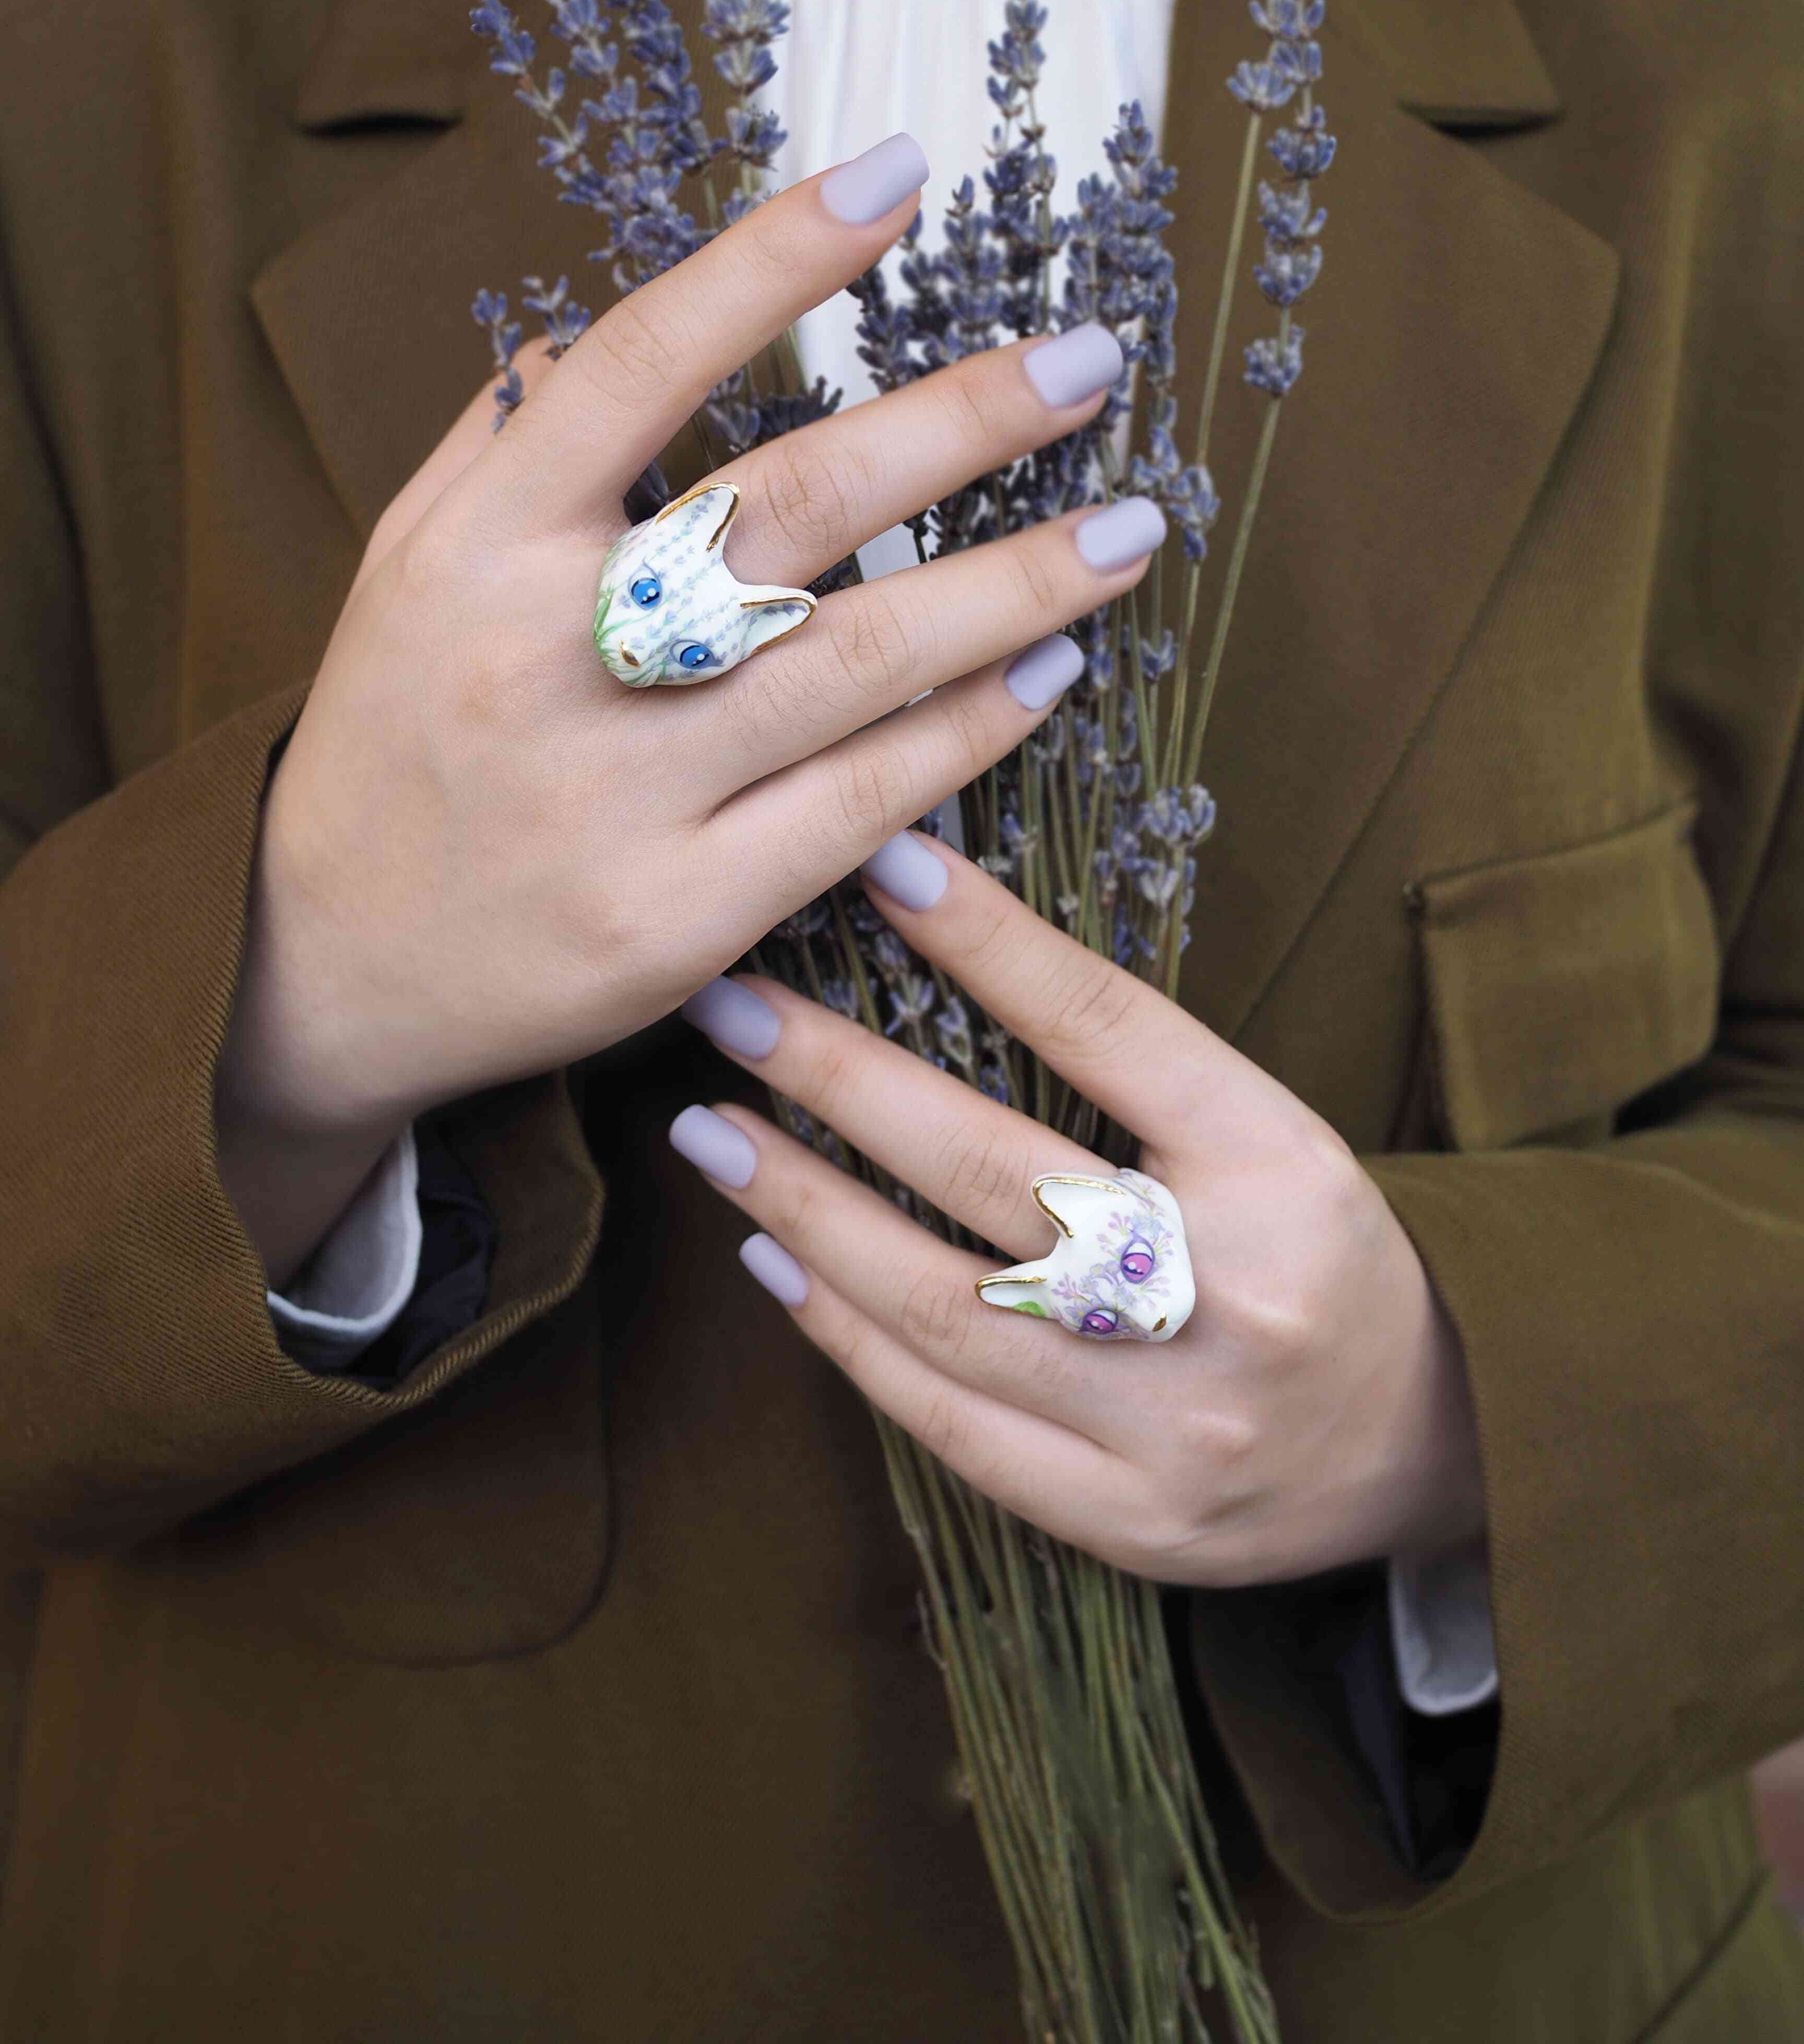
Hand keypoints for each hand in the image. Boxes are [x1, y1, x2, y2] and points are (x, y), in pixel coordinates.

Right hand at [217, 139, 1159, 1283]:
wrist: (328, 971)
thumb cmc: (388, 743)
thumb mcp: (405, 571)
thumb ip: (500, 446)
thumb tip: (594, 335)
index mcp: (481, 549)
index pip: (641, 365)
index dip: (772, 259)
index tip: (898, 173)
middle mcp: (552, 658)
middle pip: (793, 508)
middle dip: (961, 422)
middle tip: (1092, 362)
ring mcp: (623, 796)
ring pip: (858, 663)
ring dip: (1012, 587)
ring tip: (1127, 526)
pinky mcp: (679, 915)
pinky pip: (859, 804)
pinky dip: (964, 731)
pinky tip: (1047, 672)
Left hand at [669, 831, 1484, 1587]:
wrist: (1429, 1439)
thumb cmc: (1316, 1250)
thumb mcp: (1259, 1130)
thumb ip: (1126, 1065)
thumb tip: (946, 946)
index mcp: (1278, 1164)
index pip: (1107, 1028)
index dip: (987, 941)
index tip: (876, 864)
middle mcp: (1227, 1293)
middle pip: (991, 1170)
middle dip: (836, 1079)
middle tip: (725, 1006)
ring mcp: (1171, 1424)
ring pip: (942, 1308)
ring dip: (803, 1210)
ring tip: (710, 1134)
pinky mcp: (1125, 1520)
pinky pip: (949, 1423)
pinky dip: (847, 1336)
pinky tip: (775, 1261)